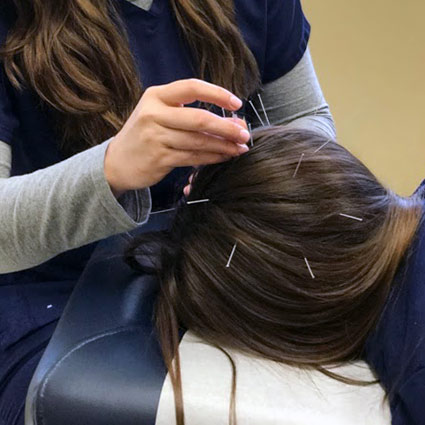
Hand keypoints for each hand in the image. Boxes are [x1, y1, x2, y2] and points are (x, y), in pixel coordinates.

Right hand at [104, 78, 248, 195]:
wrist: (117, 161)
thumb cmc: (145, 134)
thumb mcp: (159, 114)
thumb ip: (190, 114)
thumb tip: (233, 119)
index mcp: (156, 96)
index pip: (191, 87)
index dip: (217, 94)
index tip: (237, 103)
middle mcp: (153, 114)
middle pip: (199, 118)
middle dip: (227, 127)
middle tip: (245, 134)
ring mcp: (155, 137)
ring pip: (199, 141)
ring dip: (223, 146)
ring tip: (240, 148)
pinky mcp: (159, 158)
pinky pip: (193, 157)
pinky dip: (212, 157)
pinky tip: (224, 157)